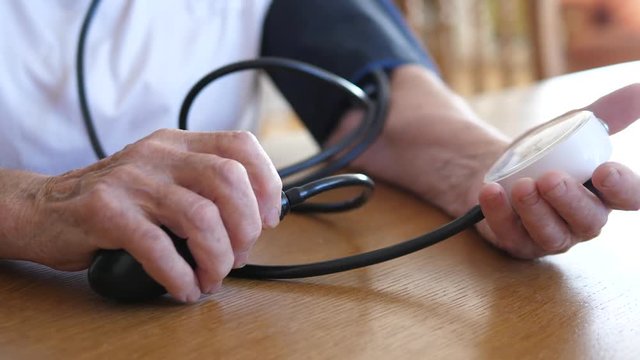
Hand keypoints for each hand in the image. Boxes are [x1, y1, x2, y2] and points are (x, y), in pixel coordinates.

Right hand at [12, 129, 281, 301]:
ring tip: (211, 277)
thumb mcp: (163, 178)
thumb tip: (256, 222)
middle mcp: (159, 154)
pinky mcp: (106, 211)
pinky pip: (159, 248)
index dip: (267, 184)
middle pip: (229, 181)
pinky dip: (180, 276)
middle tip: (238, 256)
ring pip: (201, 217)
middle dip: (246, 228)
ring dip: (217, 258)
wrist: (44, 207)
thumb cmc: (116, 201)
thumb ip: (204, 188)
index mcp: (179, 143)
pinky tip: (184, 287)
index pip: (241, 146)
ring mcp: (132, 180)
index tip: (269, 220)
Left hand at [478, 84, 639, 257]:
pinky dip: (499, 213)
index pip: (628, 198)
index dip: (622, 188)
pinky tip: (492, 192)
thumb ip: (604, 114)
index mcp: (603, 195)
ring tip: (522, 185)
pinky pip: (510, 234)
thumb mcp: (570, 130)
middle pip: (587, 220)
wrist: (496, 169)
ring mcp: (549, 236)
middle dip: (569, 199)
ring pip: (550, 234)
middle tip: (550, 178)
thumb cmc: (542, 154)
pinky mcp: (517, 243)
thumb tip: (638, 90)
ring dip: (535, 210)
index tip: (605, 170)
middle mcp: (581, 221)